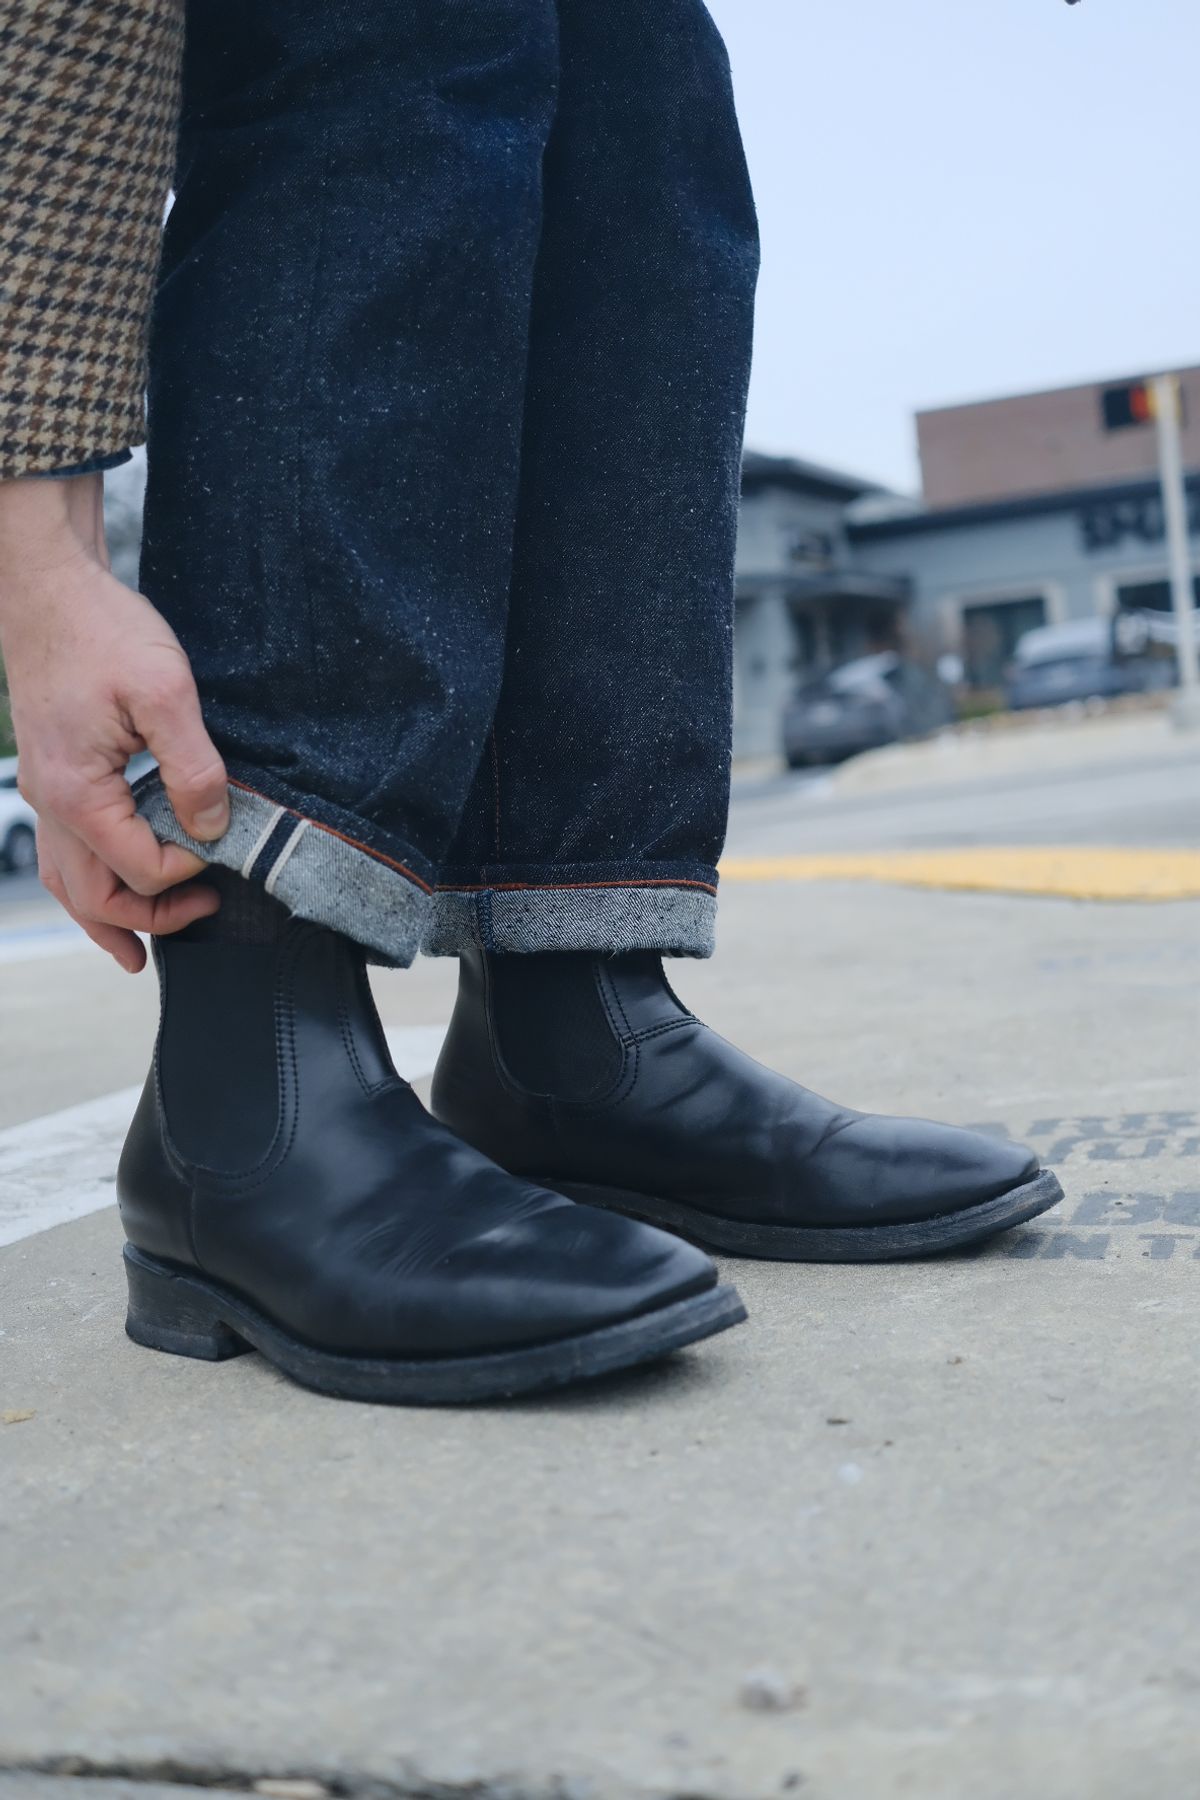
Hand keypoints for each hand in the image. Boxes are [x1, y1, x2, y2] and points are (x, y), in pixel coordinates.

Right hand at [0, 471, 226, 971]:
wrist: (49, 586)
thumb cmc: (102, 629)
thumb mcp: (165, 692)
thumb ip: (193, 767)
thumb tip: (214, 827)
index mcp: (80, 793)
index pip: (141, 867)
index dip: (191, 869)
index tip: (226, 846)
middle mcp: (52, 804)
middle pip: (95, 895)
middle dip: (151, 917)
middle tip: (207, 912)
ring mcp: (46, 793)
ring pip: (68, 882)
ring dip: (108, 918)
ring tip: (140, 952)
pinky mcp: (53, 776)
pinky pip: (63, 851)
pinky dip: (89, 884)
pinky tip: (112, 892)